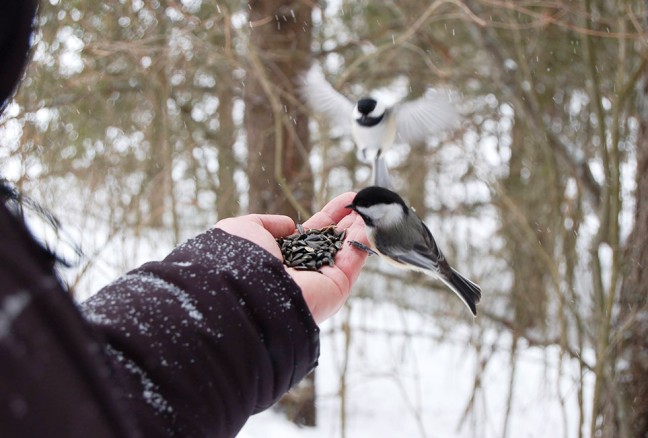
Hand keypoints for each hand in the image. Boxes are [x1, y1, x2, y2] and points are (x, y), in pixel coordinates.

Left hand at [215, 192, 368, 323]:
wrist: (244, 290)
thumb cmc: (238, 258)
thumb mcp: (245, 229)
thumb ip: (268, 223)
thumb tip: (290, 225)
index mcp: (282, 258)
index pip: (311, 234)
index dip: (329, 216)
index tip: (345, 200)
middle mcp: (302, 271)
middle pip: (332, 242)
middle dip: (348, 221)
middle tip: (364, 203)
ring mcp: (321, 281)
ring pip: (346, 251)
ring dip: (360, 230)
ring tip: (373, 209)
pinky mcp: (336, 288)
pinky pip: (353, 262)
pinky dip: (362, 242)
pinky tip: (369, 223)